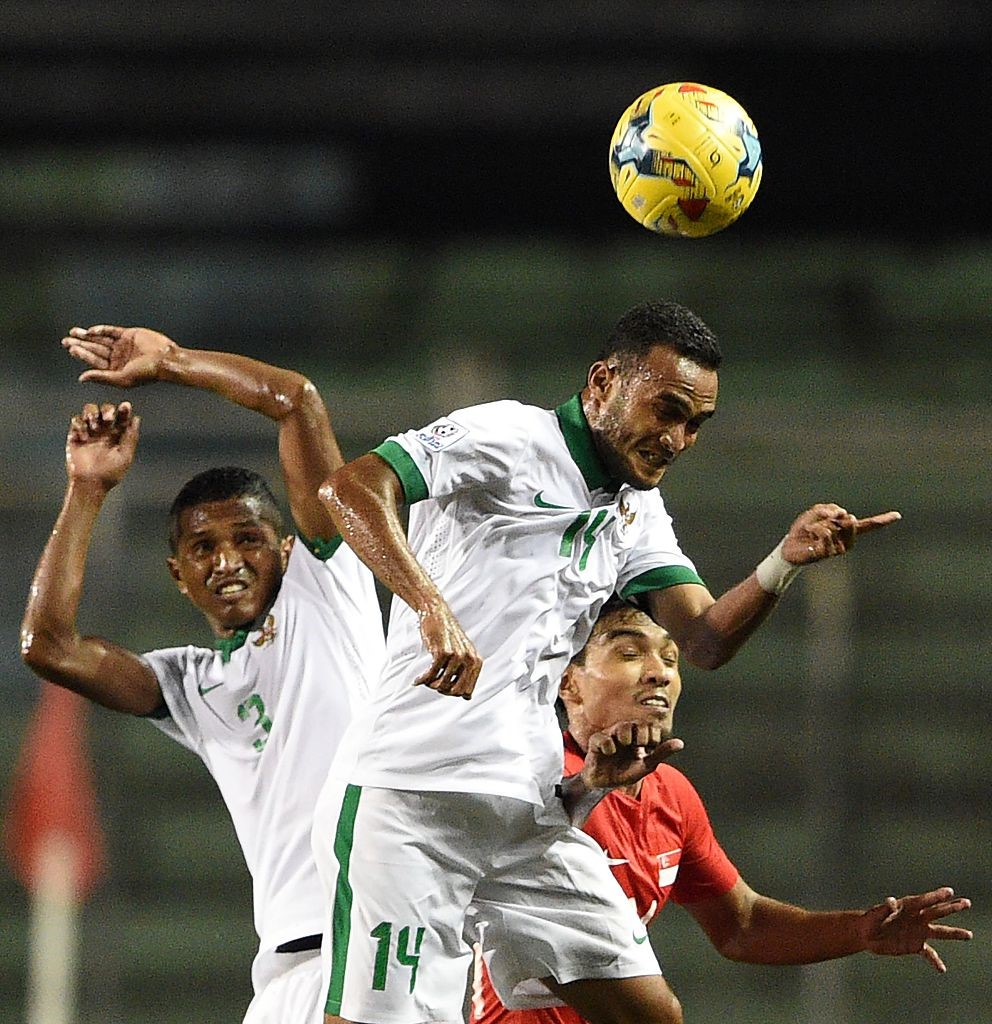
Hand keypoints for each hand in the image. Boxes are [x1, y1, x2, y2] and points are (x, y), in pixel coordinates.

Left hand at [62, 324, 177, 386]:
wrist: (165, 359)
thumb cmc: (147, 373)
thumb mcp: (121, 378)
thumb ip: (101, 377)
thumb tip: (82, 378)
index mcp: (116, 369)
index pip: (95, 361)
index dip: (82, 355)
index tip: (71, 349)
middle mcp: (118, 357)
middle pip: (95, 350)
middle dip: (81, 345)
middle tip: (65, 340)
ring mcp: (122, 345)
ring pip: (101, 340)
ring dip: (87, 337)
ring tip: (73, 332)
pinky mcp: (128, 334)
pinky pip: (111, 331)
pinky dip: (101, 330)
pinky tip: (91, 331)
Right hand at [66, 402, 139, 488]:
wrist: (90, 484)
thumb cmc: (110, 474)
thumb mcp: (125, 456)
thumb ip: (130, 437)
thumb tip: (137, 419)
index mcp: (118, 434)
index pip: (122, 417)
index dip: (124, 410)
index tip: (126, 406)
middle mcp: (104, 430)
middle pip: (106, 409)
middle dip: (108, 409)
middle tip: (108, 419)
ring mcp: (90, 431)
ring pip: (90, 410)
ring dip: (93, 412)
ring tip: (94, 426)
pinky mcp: (76, 435)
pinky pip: (76, 420)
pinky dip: (80, 424)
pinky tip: (83, 436)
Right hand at [414, 604, 482, 699]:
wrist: (437, 613)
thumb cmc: (447, 635)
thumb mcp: (463, 653)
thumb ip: (466, 672)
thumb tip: (467, 697)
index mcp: (476, 661)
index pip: (467, 692)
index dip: (453, 693)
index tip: (442, 687)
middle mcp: (469, 659)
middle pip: (456, 692)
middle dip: (442, 692)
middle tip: (433, 684)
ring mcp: (457, 656)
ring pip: (442, 685)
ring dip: (430, 685)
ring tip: (425, 679)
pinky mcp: (442, 653)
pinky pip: (431, 675)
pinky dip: (422, 680)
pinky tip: (417, 680)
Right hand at [581, 720, 683, 790]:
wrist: (604, 784)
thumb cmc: (625, 772)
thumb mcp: (646, 765)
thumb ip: (661, 753)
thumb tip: (681, 743)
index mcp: (638, 737)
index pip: (650, 727)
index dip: (652, 736)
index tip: (648, 747)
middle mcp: (625, 733)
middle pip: (637, 724)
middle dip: (641, 734)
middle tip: (638, 745)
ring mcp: (611, 735)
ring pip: (621, 726)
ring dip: (626, 735)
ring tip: (624, 745)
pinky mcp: (596, 741)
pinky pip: (603, 737)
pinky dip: (608, 745)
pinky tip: (608, 753)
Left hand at [780, 502, 900, 564]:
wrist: (789, 546)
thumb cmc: (803, 530)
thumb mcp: (814, 514)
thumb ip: (827, 509)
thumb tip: (841, 512)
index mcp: (846, 531)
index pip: (867, 525)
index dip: (882, 520)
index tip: (897, 515)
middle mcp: (846, 542)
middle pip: (850, 521)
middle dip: (833, 516)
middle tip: (819, 522)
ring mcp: (838, 549)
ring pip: (834, 526)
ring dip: (819, 523)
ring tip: (810, 530)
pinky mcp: (828, 554)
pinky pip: (825, 533)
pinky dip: (814, 528)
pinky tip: (809, 534)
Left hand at [860, 886, 971, 972]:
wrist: (867, 934)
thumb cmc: (870, 920)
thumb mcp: (875, 914)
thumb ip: (884, 908)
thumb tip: (891, 901)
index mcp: (907, 907)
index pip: (924, 900)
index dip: (936, 895)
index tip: (949, 891)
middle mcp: (916, 918)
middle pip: (937, 912)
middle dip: (952, 907)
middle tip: (967, 902)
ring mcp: (918, 931)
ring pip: (940, 932)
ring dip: (954, 933)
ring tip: (969, 935)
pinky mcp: (915, 945)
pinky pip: (929, 954)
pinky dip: (935, 961)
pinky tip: (942, 969)